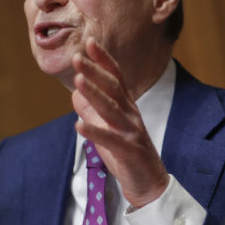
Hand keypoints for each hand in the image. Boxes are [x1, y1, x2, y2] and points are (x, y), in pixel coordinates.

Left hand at [71, 38, 168, 207]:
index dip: (103, 60)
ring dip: (95, 95)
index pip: (115, 78)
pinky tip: (79, 126)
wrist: (149, 182)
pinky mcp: (129, 151)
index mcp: (126, 106)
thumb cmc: (126, 153)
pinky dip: (95, 132)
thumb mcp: (107, 128)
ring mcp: (131, 132)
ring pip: (111, 110)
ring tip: (79, 81)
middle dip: (95, 72)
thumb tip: (75, 94)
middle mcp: (131, 114)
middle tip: (78, 57)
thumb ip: (92, 111)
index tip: (89, 42)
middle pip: (113, 88)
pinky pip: (111, 140)